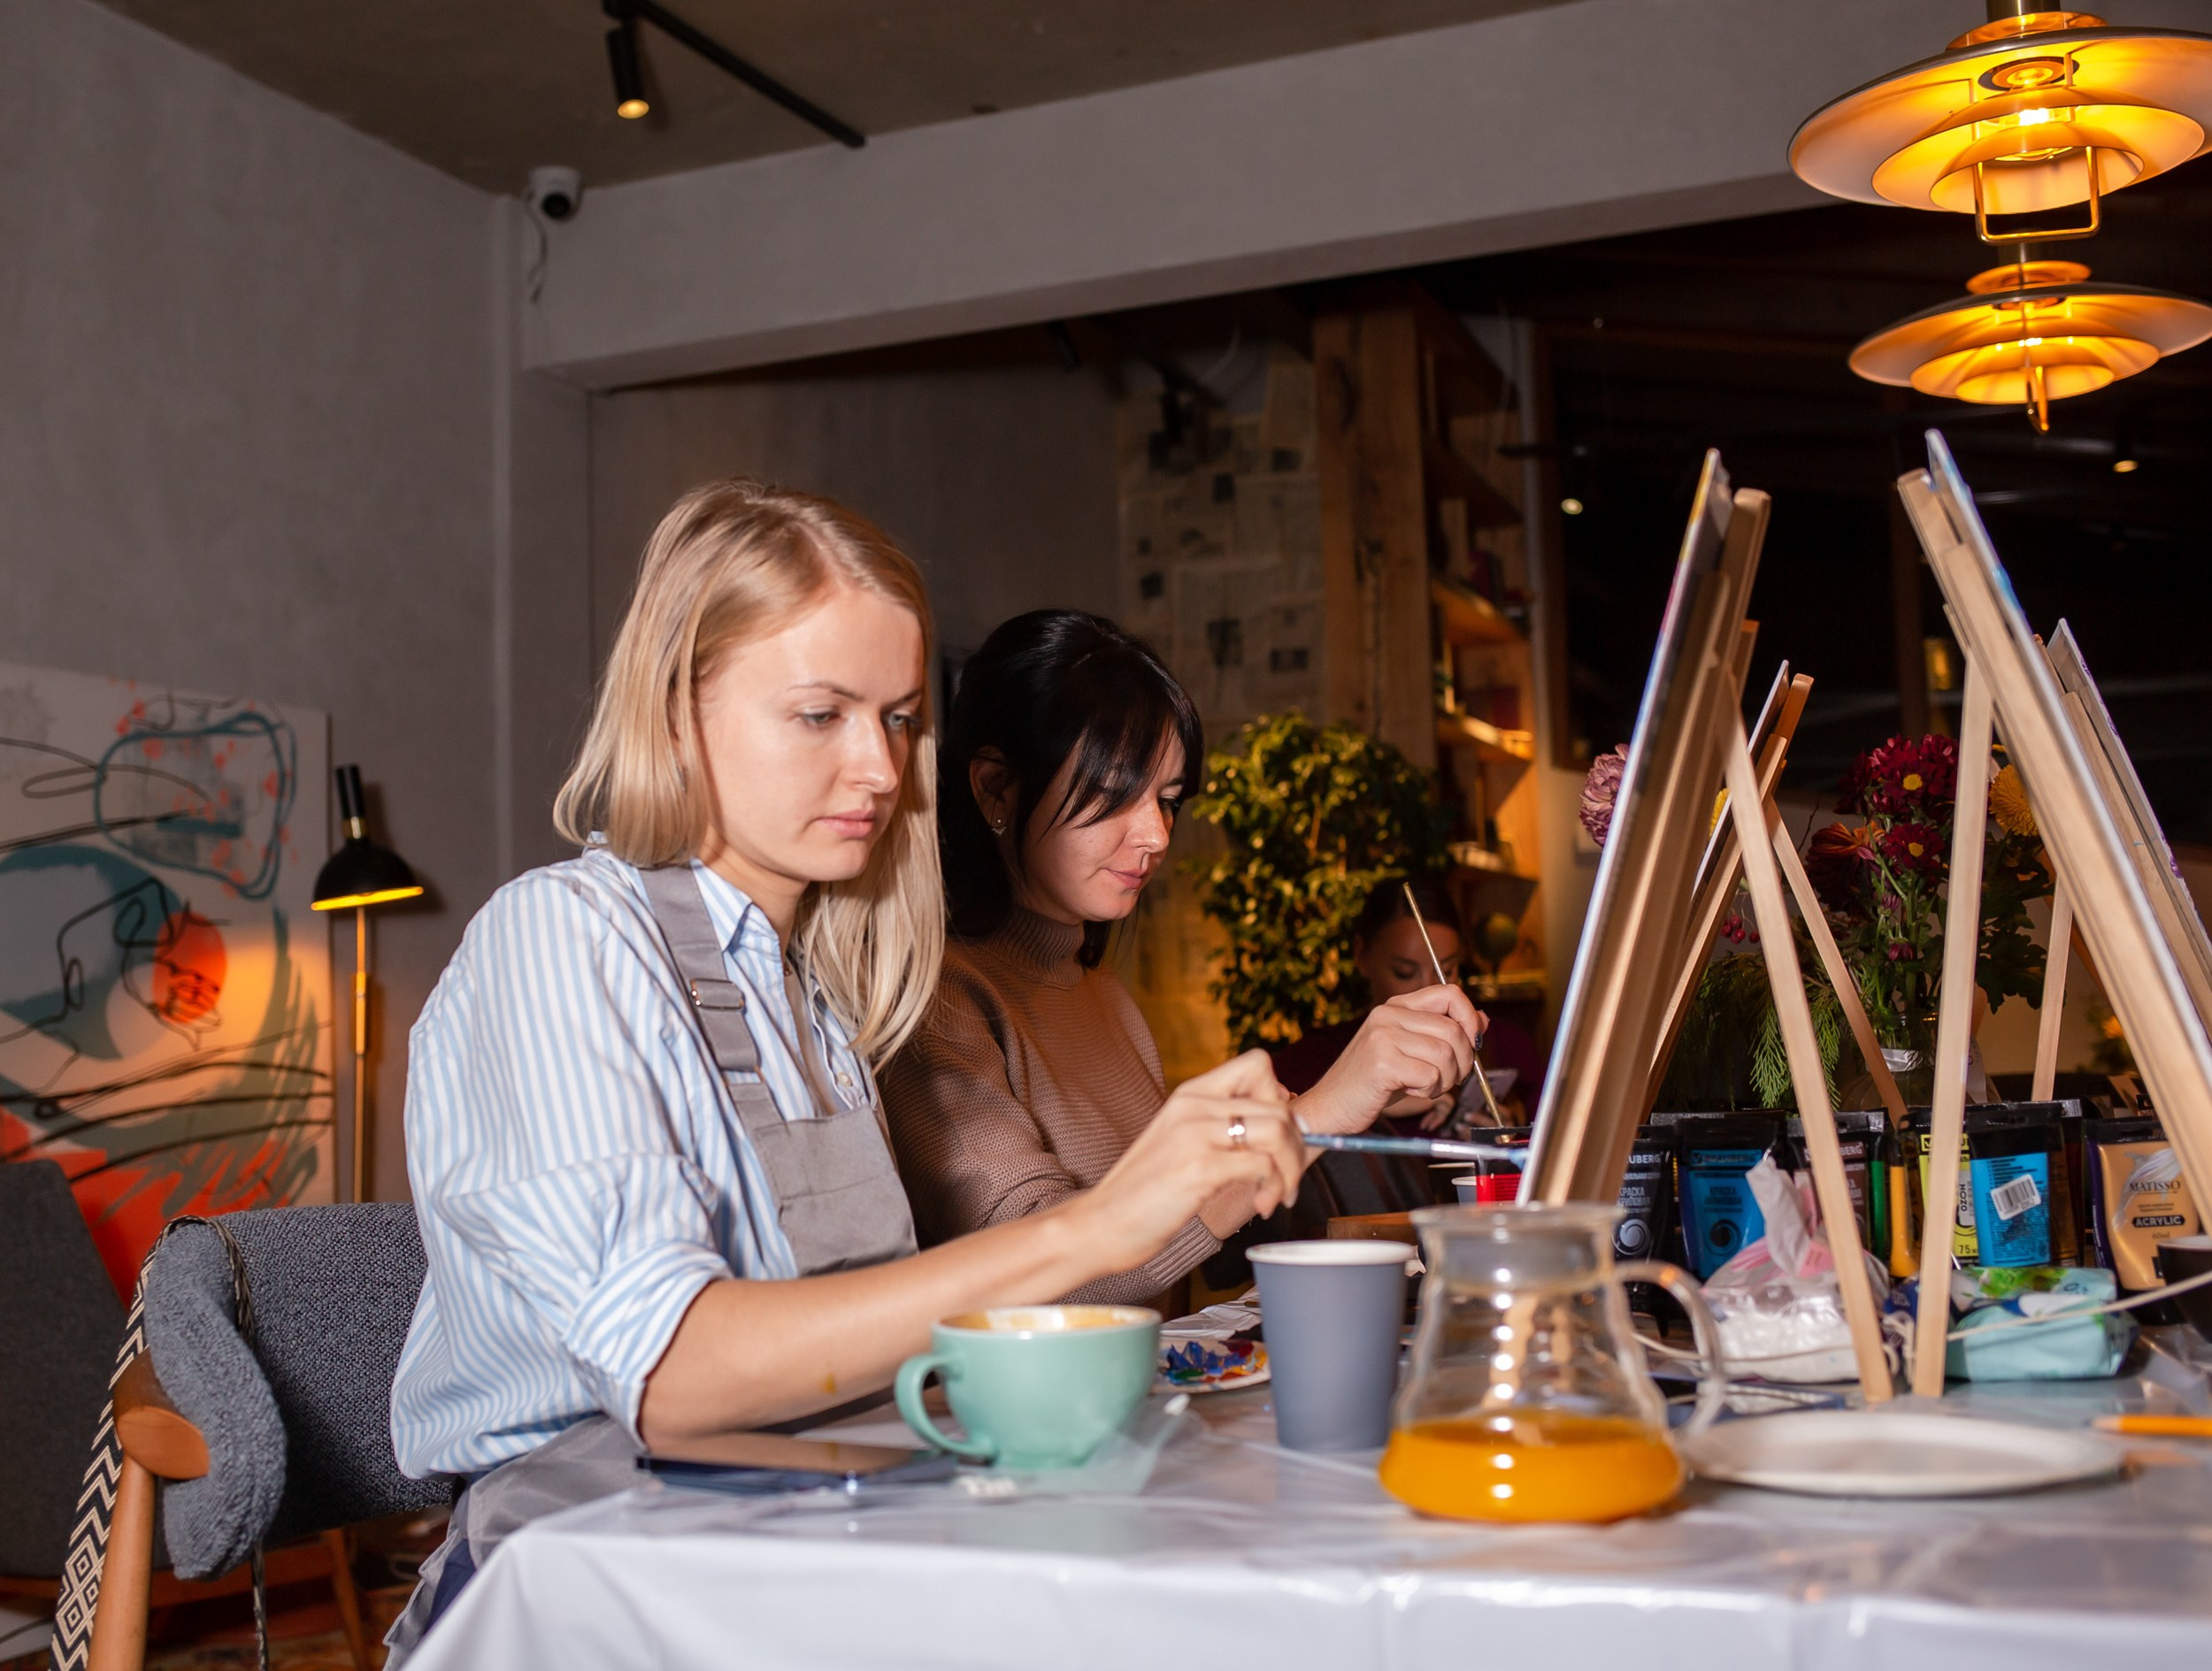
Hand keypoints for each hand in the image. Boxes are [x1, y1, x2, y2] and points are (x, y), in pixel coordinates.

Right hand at [1070, 1051, 1304, 1271]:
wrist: (1101, 1224)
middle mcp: (1193, 1105)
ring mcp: (1195, 1134)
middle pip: (1279, 1106)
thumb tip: (1276, 1131)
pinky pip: (1262, 1166)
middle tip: (1287, 1179)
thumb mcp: (1180, 1143)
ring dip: (1290, 1170)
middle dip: (1296, 1148)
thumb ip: (1218, 1128)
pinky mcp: (1198, 1168)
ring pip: (1278, 1132)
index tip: (1274, 1137)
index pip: (1258, 1064)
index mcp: (1189, 1095)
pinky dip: (1273, 1189)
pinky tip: (1259, 1207)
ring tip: (1275, 1196)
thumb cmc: (1144, 1193)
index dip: (1280, 1098)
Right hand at [1292, 989, 1486, 1135]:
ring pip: (1445, 1054)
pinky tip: (1408, 1090)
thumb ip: (1441, 1032)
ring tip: (1425, 1086)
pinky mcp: (1382, 1062)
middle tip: (1449, 1079)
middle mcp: (1388, 1014)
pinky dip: (1429, 1091)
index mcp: (1395, 1006)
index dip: (1470, 1018)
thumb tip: (1482, 1019)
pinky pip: (1431, 1076)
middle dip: (1463, 1061)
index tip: (1472, 1043)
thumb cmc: (1373, 1081)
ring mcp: (1383, 1036)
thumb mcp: (1410, 1050)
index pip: (1449, 993)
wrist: (1331, 1105)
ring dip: (1445, 1080)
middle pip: (1453, 1029)